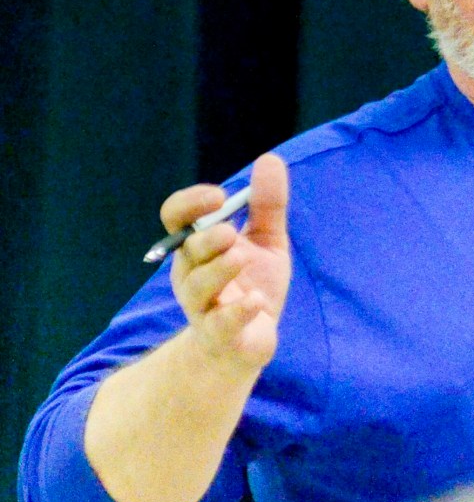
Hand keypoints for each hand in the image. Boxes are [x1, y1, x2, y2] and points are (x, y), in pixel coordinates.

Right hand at [162, 153, 290, 372]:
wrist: (251, 342)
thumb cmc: (252, 285)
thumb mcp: (266, 241)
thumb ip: (267, 204)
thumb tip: (269, 159)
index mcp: (198, 246)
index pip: (177, 218)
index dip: (190, 204)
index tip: (218, 196)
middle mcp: (192, 274)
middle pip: (188, 250)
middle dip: (207, 239)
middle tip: (230, 232)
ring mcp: (202, 307)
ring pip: (199, 287)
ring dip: (219, 270)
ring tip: (241, 258)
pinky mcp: (220, 337)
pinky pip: (220, 325)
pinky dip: (238, 312)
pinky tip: (255, 302)